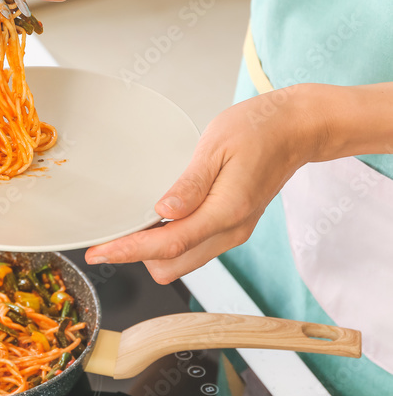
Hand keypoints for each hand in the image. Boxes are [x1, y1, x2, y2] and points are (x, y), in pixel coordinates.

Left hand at [85, 85, 325, 282]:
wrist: (296, 129)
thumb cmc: (259, 128)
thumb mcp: (217, 145)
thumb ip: (191, 183)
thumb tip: (163, 211)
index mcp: (227, 210)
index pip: (169, 244)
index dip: (129, 250)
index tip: (99, 252)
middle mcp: (232, 230)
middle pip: (173, 266)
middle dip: (136, 256)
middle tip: (108, 238)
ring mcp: (235, 232)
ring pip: (184, 262)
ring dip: (153, 251)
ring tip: (128, 227)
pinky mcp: (234, 226)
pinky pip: (196, 248)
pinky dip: (171, 242)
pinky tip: (156, 221)